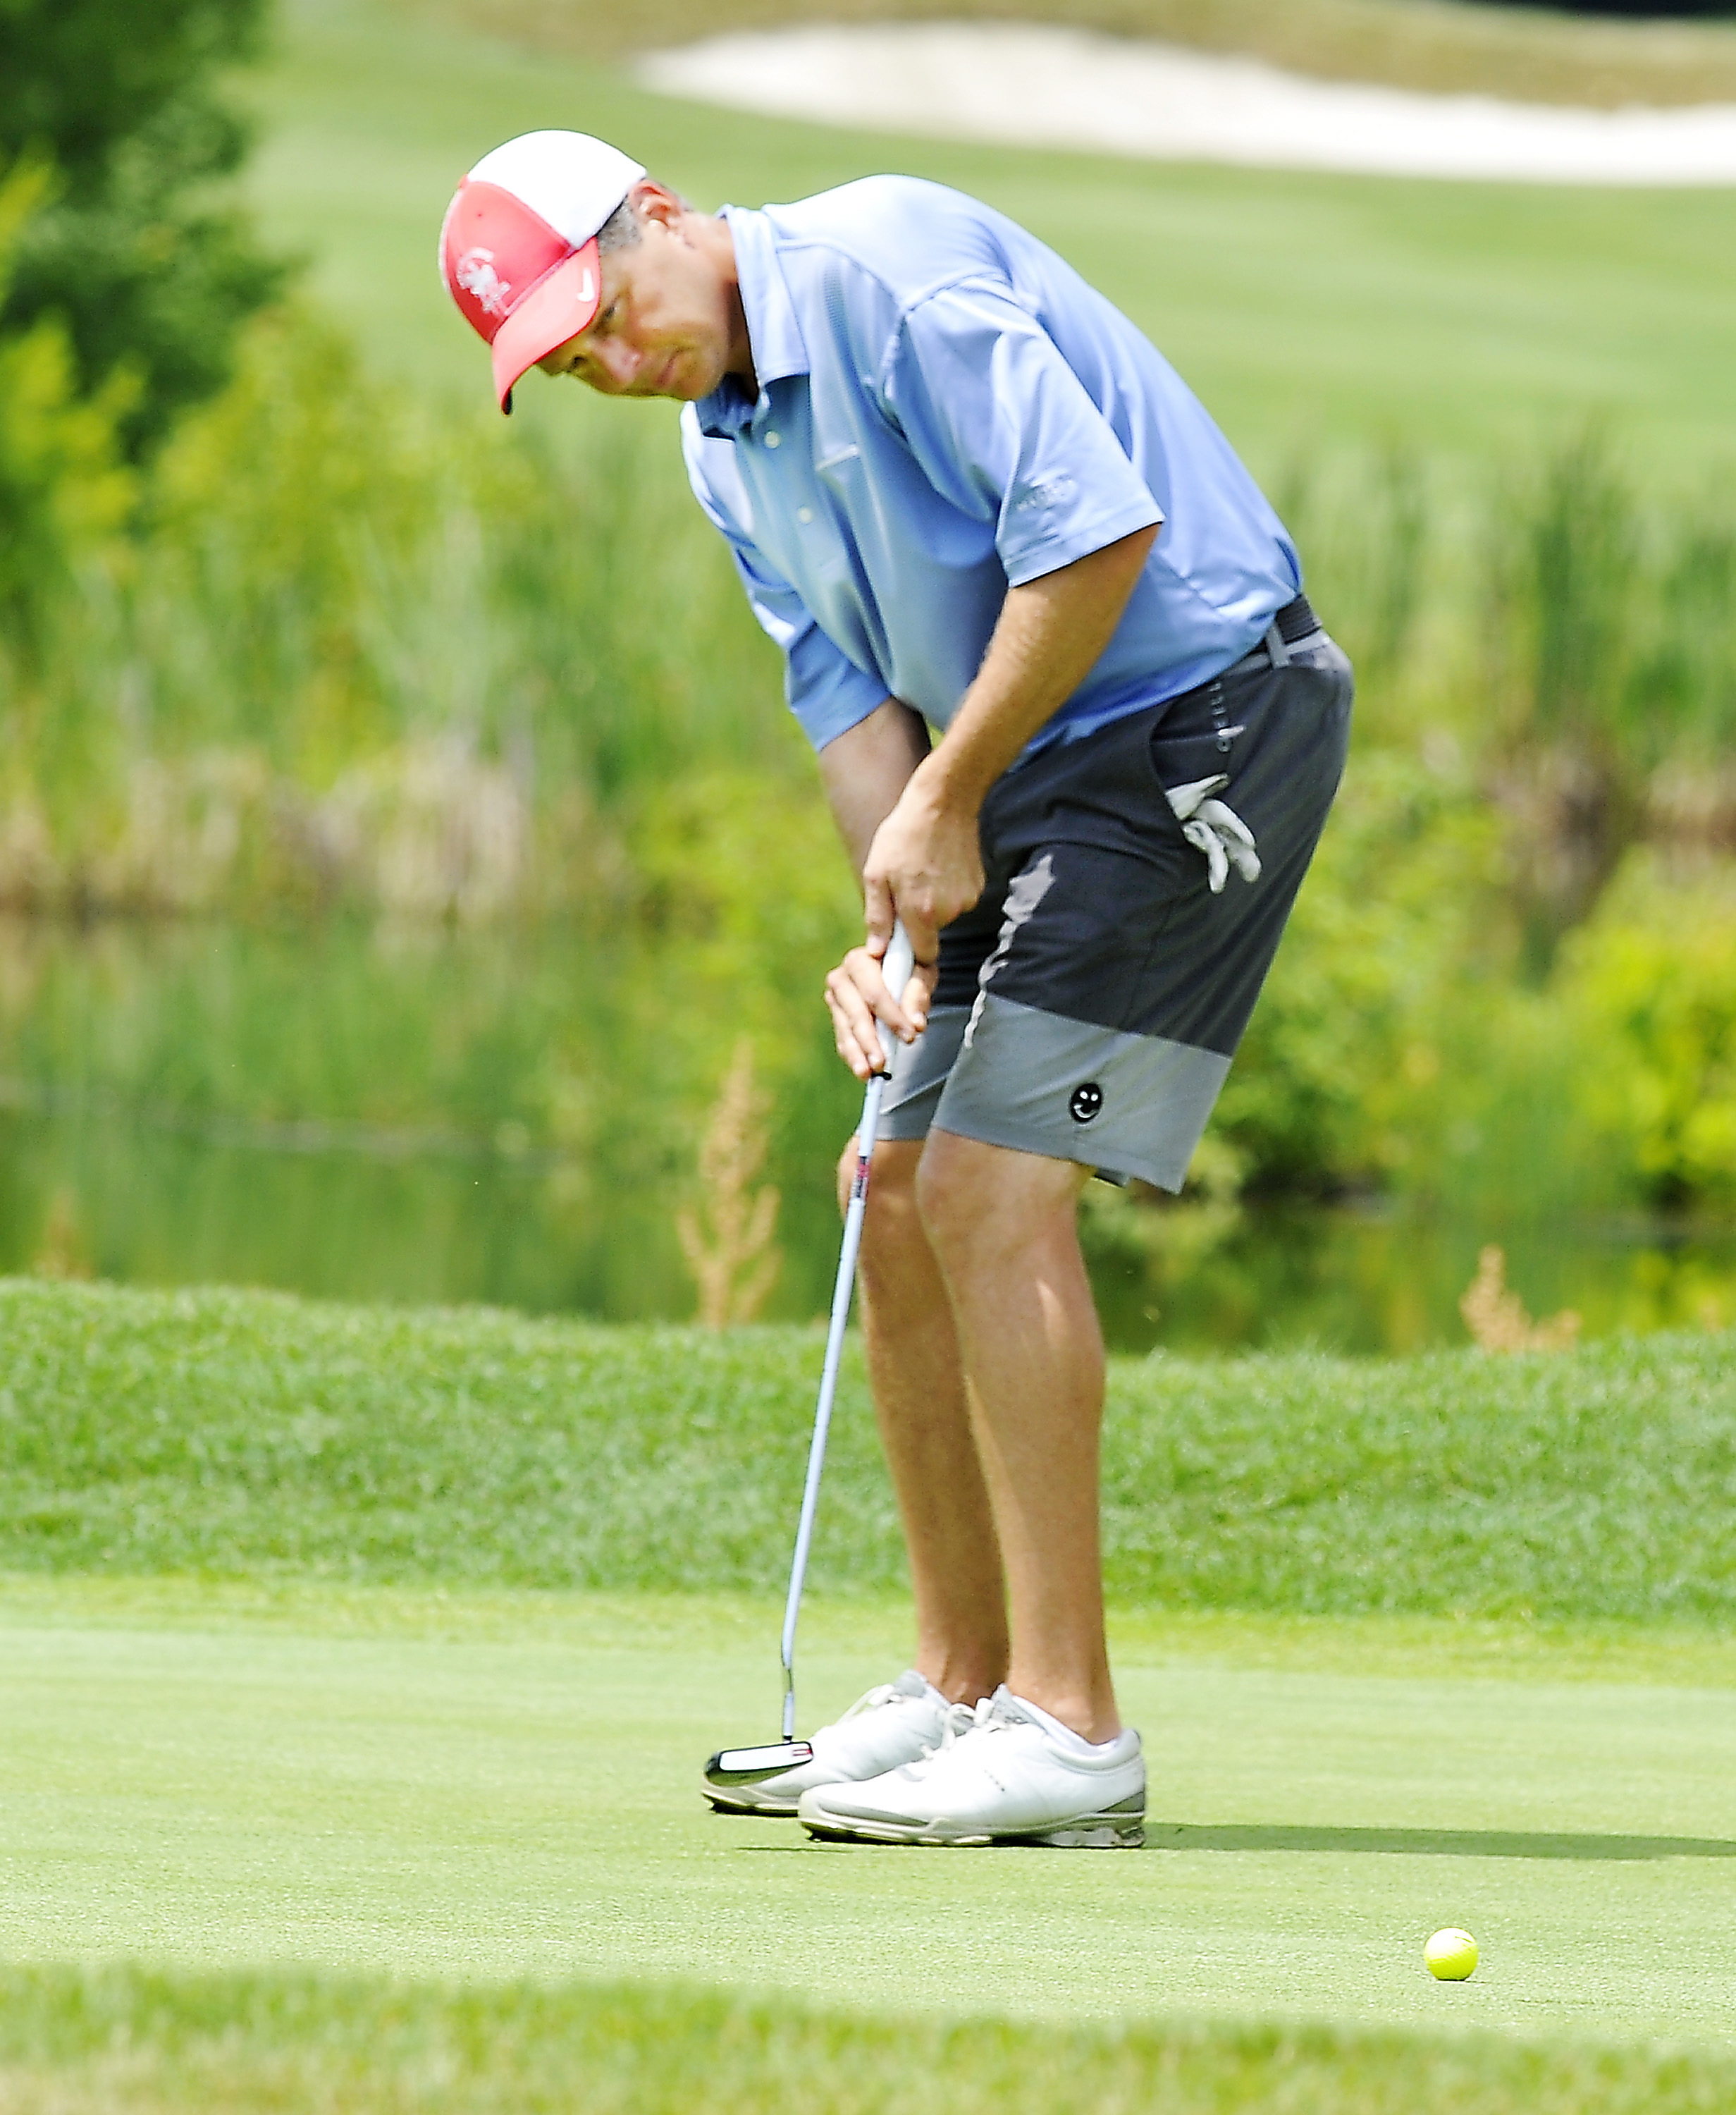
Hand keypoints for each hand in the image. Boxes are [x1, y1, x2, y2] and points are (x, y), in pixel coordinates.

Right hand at [824, 944, 933, 1081]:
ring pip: (845, 1028)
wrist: (893, 963)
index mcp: (860, 960)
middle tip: (882, 1063)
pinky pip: (842, 1037)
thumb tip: (916, 1024)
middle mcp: (841, 977)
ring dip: (856, 1053)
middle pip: (855, 1013)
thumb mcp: (921, 972)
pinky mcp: (836, 1013)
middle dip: (870, 1040)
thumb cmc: (909, 966)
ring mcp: (835, 997)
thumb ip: (917, 994)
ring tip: (867, 1073)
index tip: (910, 1036)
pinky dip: (852, 1054)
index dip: (892, 1016)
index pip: (874, 992)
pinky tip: (862, 1069)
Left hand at [860, 759, 984, 974]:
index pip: (923, 957)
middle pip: (932, 934)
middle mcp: (949, 911)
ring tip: (921, 870)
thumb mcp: (876, 875)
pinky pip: (958, 898)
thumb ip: (877, 917)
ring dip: (933, 902)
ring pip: (946, 914)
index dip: (912, 955)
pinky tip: (938, 864)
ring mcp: (967, 898)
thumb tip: (877, 951)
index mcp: (921, 913)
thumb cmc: (902, 836)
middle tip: (903, 889)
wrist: (943, 802)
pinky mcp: (978, 885)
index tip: (901, 947)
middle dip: (918, 921)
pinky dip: (948, 888)